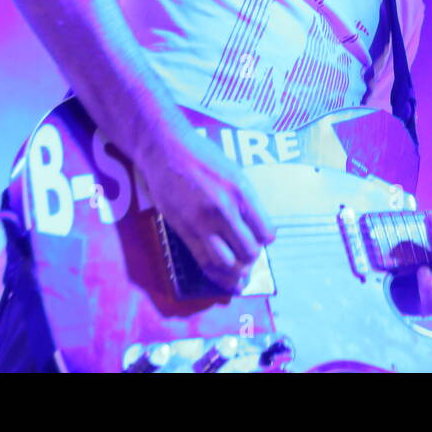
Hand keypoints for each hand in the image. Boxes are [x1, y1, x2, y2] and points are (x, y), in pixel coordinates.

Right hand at [137, 123, 274, 293]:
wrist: (166, 150)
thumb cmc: (202, 157)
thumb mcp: (234, 172)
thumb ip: (247, 201)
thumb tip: (258, 229)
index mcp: (241, 193)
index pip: (265, 232)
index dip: (265, 240)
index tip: (261, 239)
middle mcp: (224, 210)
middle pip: (249, 251)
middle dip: (252, 259)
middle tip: (248, 256)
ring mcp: (202, 223)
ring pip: (227, 262)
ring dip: (236, 271)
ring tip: (239, 273)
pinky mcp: (184, 231)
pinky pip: (204, 261)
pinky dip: (217, 275)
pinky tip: (225, 281)